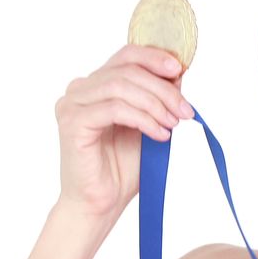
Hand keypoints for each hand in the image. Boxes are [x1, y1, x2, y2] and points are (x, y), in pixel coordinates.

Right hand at [53, 44, 192, 219]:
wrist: (101, 203)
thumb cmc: (122, 167)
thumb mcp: (149, 122)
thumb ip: (157, 96)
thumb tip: (177, 71)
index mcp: (96, 84)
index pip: (126, 55)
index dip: (154, 57)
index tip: (179, 69)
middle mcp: (80, 89)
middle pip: (127, 70)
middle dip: (162, 88)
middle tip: (185, 110)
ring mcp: (72, 104)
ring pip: (121, 86)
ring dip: (154, 104)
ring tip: (172, 123)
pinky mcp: (72, 122)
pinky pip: (114, 108)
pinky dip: (142, 119)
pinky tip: (159, 134)